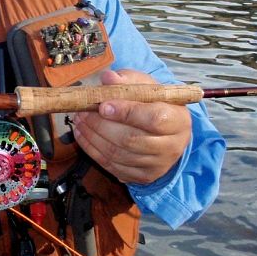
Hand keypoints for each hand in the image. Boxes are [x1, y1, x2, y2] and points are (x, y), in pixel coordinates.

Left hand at [71, 69, 191, 184]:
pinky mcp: (142, 177)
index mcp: (178, 120)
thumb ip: (126, 80)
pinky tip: (82, 135)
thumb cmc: (152, 103)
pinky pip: (112, 166)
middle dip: (101, 126)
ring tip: (79, 121)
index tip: (102, 106)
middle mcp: (172, 146)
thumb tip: (108, 78)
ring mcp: (157, 165)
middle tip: (82, 112)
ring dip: (92, 137)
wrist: (164, 129)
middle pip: (131, 140)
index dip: (126, 113)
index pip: (153, 119)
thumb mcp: (144, 85)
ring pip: (118, 155)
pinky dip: (92, 150)